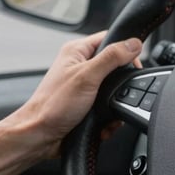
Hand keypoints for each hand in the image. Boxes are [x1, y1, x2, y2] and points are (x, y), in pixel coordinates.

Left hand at [4, 31, 141, 159]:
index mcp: (77, 51)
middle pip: (115, 66)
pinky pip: (107, 106)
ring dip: (115, 103)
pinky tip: (104, 123)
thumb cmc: (53, 106)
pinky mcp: (86, 104)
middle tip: (120, 92)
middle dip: (121, 83)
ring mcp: (83, 86)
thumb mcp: (87, 77)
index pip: (110, 39)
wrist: (40, 136)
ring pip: (113, 89)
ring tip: (108, 112)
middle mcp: (80, 66)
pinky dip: (109, 116)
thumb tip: (134, 44)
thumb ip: (111, 58)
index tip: (134, 64)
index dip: (126, 49)